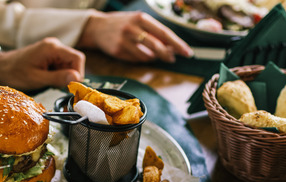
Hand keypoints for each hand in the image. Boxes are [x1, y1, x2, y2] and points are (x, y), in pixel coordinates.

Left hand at [0, 37, 84, 89]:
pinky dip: (58, 75)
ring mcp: (52, 51)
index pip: (78, 58)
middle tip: (57, 85)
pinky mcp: (49, 57)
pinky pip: (61, 66)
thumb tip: (76, 78)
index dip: (78, 73)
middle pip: (75, 62)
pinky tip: (47, 79)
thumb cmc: (15, 72)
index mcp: (52, 48)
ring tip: (48, 81)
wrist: (0, 68)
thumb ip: (58, 78)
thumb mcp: (37, 79)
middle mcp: (54, 46)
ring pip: (69, 66)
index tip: (70, 85)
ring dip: (63, 77)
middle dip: (69, 76)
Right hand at [78, 11, 192, 62]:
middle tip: (173, 59)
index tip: (188, 53)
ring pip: (147, 56)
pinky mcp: (118, 51)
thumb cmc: (123, 24)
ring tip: (155, 55)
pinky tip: (141, 54)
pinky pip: (136, 59)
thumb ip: (154, 32)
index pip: (164, 33)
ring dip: (154, 58)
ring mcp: (124, 40)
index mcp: (141, 18)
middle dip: (167, 54)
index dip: (177, 44)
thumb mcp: (139, 22)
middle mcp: (132, 28)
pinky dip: (142, 59)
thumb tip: (172, 47)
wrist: (97, 27)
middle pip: (157, 46)